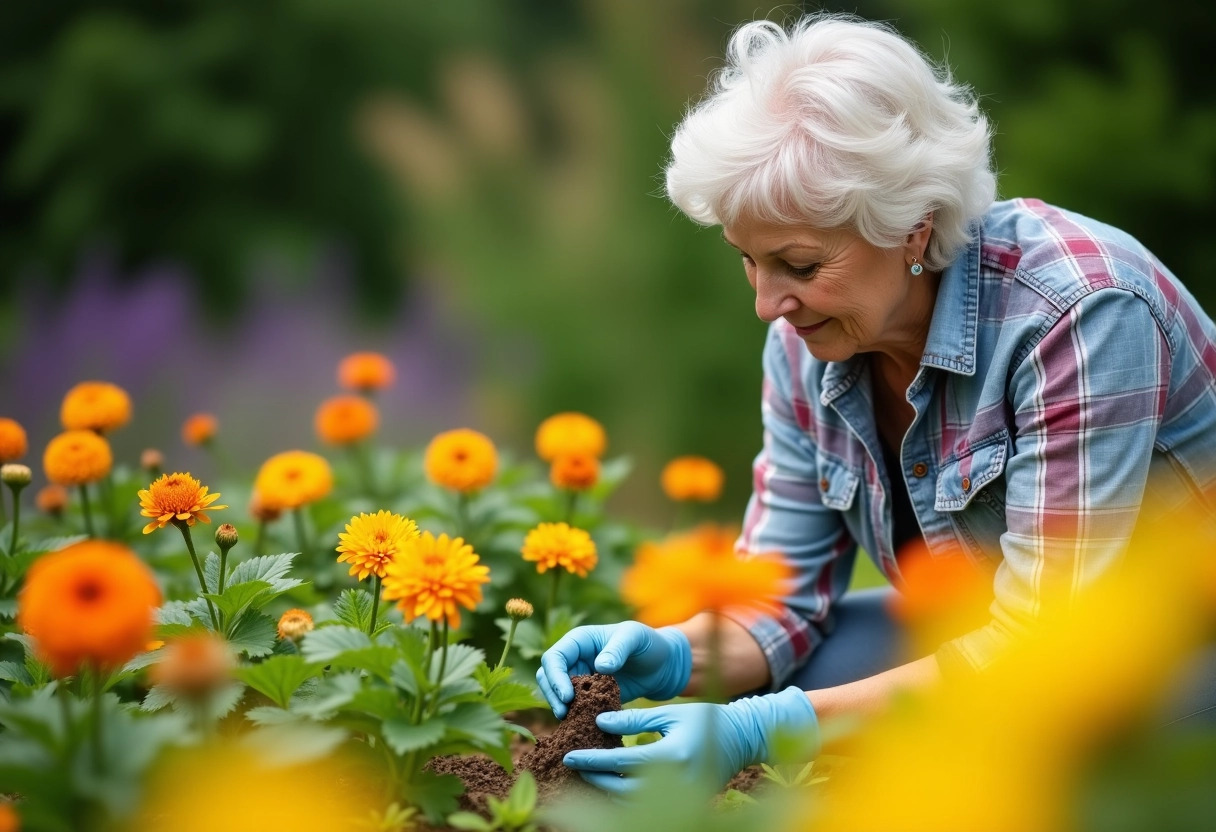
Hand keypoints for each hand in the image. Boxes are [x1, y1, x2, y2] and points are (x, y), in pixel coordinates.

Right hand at [536, 621, 691, 718]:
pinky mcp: (590, 697)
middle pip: (547, 677)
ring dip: (560, 707)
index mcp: (579, 640)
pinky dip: (575, 716)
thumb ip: (618, 649)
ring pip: (557, 694)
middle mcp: (575, 659)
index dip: (556, 677)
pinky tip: (584, 728)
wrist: (663, 665)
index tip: (568, 696)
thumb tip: (600, 666)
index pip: (554, 657)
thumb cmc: (648, 643)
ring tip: (572, 721)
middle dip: (552, 695)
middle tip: (564, 714)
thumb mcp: (635, 638)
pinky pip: (575, 708)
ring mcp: (581, 679)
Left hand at [562, 687, 818, 794]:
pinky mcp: (684, 803)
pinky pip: (646, 805)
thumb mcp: (669, 712)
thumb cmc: (706, 719)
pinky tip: (611, 783)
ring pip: (631, 804)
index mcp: (671, 755)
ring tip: (587, 776)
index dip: (591, 760)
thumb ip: (634, 717)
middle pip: (621, 790)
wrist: (742, 739)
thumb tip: (599, 722)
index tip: (568, 756)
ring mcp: (681, 797)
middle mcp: (675, 782)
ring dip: (606, 792)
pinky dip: (625, 796)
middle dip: (594, 779)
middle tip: (573, 767)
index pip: (620, 762)